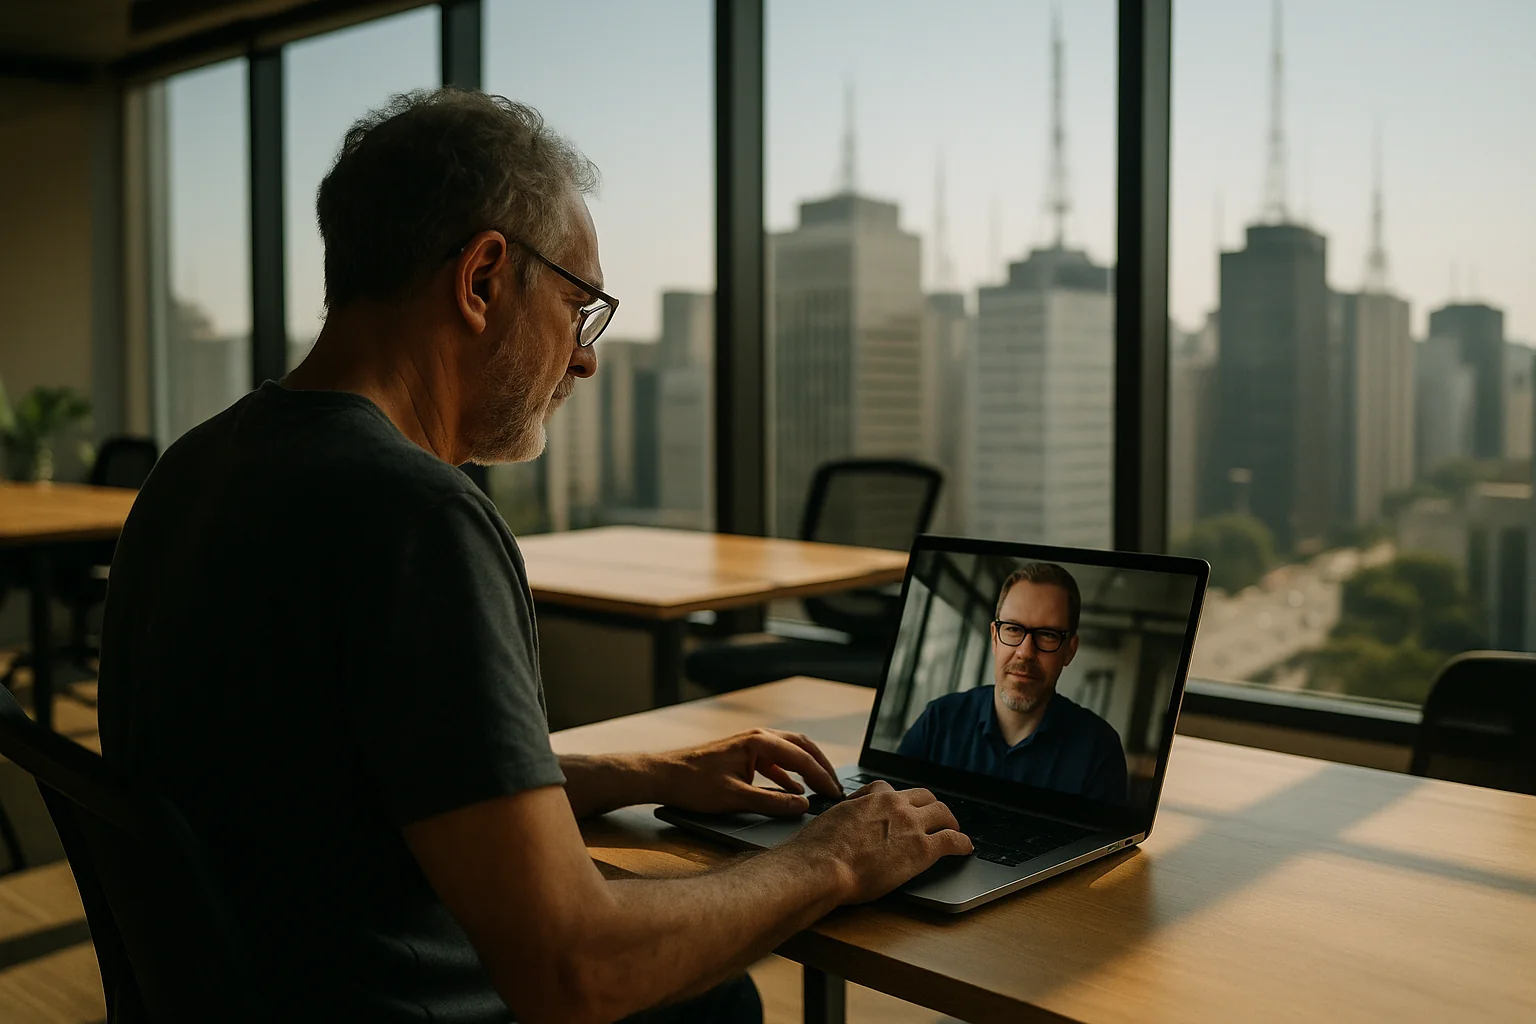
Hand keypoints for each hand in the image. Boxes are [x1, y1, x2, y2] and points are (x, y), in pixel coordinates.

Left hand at [654, 728, 844, 815]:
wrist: (664, 775)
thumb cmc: (694, 784)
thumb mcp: (736, 798)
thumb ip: (773, 802)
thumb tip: (804, 806)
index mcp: (759, 742)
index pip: (802, 759)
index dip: (822, 778)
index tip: (837, 796)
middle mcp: (758, 737)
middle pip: (802, 748)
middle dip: (822, 767)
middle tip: (838, 788)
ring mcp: (751, 744)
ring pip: (790, 752)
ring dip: (808, 769)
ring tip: (823, 789)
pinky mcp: (744, 755)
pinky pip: (776, 761)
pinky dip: (790, 774)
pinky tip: (795, 790)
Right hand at [786, 780, 972, 903]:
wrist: (822, 867)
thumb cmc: (817, 851)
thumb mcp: (828, 821)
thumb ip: (843, 818)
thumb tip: (839, 825)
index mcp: (870, 798)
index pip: (889, 789)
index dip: (897, 800)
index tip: (899, 807)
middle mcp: (894, 805)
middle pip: (923, 796)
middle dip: (930, 806)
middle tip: (934, 817)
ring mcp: (911, 825)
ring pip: (942, 813)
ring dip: (950, 821)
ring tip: (954, 830)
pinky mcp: (922, 850)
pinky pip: (952, 840)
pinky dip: (962, 843)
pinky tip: (966, 848)